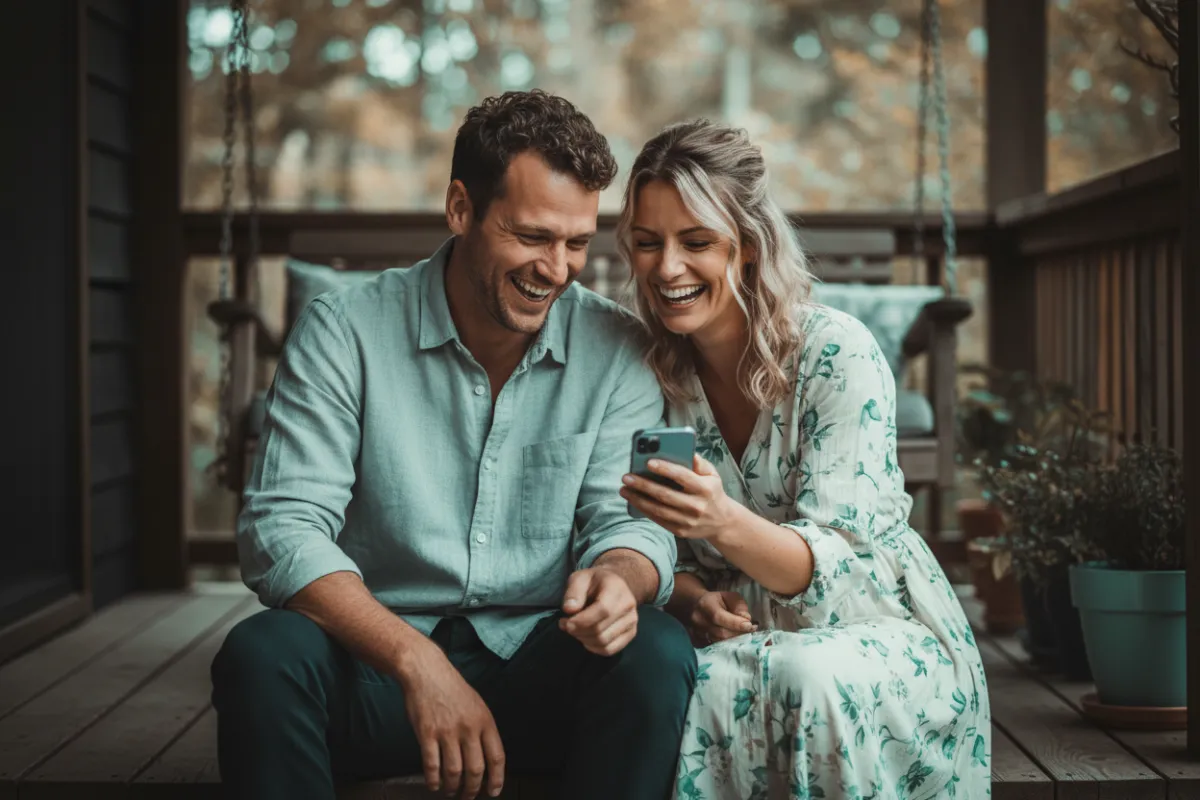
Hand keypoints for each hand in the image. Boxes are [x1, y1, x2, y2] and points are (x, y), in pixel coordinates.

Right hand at [398, 641, 504, 798]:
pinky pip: (432, 765)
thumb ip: (482, 729)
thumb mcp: (476, 704)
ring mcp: (447, 731)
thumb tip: (486, 757)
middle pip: (476, 769)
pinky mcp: (427, 733)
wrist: (427, 671)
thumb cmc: (452, 688)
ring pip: (454, 771)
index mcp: (485, 721)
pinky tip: (434, 784)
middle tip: (468, 797)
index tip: (493, 792)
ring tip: (450, 792)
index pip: (497, 757)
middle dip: (472, 790)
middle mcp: (469, 728)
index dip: (496, 779)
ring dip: (453, 788)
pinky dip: (433, 780)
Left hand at [559, 567, 638, 655]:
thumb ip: (573, 592)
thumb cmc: (595, 582)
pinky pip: (610, 649)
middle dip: (578, 631)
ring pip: (604, 642)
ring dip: (584, 640)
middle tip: (565, 625)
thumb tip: (569, 610)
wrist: (615, 585)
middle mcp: (628, 605)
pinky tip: (586, 638)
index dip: (582, 621)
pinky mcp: (631, 633)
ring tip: (575, 630)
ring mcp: (632, 621)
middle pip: (601, 630)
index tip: (565, 622)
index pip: (603, 610)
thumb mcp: (580, 578)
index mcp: (616, 588)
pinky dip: (593, 648)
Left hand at [620, 454, 736, 540]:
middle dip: (643, 485)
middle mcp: (697, 506)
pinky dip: (644, 510)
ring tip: (624, 489)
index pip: (683, 477)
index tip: (648, 462)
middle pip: (665, 495)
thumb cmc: (712, 492)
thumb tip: (686, 451)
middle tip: (626, 477)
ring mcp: (688, 521)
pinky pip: (659, 520)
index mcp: (705, 489)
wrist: (722, 522)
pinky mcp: (681, 531)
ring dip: (638, 499)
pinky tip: (633, 500)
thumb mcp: (713, 475)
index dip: (665, 469)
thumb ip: (699, 463)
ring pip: (658, 509)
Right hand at [689, 590, 756, 645]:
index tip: (750, 626)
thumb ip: (739, 606)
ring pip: (718, 641)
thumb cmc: (718, 600)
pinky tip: (734, 641)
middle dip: (738, 633)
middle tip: (751, 631)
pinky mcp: (698, 641)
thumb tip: (746, 619)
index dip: (735, 623)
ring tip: (744, 635)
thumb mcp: (730, 597)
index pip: (719, 616)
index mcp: (705, 605)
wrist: (697, 605)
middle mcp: (698, 619)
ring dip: (734, 640)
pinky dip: (727, 645)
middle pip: (720, 632)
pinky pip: (715, 647)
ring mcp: (697, 632)